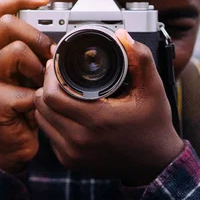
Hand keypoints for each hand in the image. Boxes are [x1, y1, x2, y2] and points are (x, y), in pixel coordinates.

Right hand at [0, 0, 54, 172]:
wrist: (9, 143)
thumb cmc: (23, 102)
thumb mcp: (30, 71)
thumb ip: (37, 50)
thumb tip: (66, 31)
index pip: (0, 9)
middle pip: (8, 24)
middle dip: (37, 36)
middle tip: (50, 55)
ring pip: (16, 51)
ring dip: (38, 67)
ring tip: (41, 84)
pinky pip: (23, 88)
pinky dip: (39, 98)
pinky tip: (37, 106)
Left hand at [33, 29, 184, 184]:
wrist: (157, 164)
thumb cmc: (154, 125)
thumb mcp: (153, 89)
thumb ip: (140, 58)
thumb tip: (122, 35)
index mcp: (98, 120)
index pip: (52, 95)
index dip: (50, 76)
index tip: (56, 64)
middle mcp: (81, 140)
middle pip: (42, 106)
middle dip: (45, 86)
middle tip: (55, 74)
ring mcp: (73, 154)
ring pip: (42, 120)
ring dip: (45, 103)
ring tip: (58, 90)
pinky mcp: (70, 162)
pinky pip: (48, 135)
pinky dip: (51, 120)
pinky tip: (63, 110)